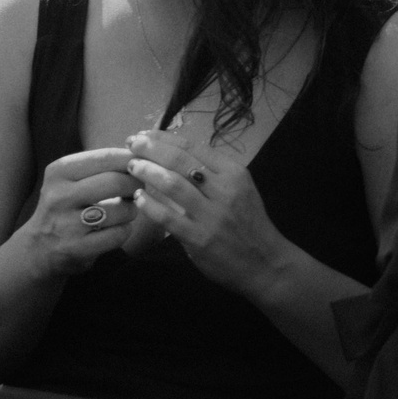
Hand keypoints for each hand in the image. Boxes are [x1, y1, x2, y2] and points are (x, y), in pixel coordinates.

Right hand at [10, 148, 144, 280]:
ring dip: (131, 210)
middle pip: (116, 182)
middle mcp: (60, 196)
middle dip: (136, 184)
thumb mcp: (70, 179)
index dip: (132, 160)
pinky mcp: (77, 248)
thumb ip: (100, 165)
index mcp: (59, 171)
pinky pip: (118, 235)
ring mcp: (67, 224)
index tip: (142, 164)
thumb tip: (140, 154)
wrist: (38, 247)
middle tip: (139, 188)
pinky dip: (124, 230)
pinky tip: (116, 229)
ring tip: (125, 210)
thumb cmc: (64, 206)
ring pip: (121, 210)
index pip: (106, 157)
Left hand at [125, 127, 298, 298]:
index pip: (193, 147)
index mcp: (234, 174)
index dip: (164, 138)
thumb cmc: (248, 223)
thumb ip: (212, 173)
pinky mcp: (200, 238)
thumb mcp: (239, 190)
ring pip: (172, 184)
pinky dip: (150, 205)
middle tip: (131, 144)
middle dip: (151, 148)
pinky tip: (139, 197)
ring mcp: (212, 215)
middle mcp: (225, 191)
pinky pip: (168, 217)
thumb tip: (173, 152)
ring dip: (147, 171)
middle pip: (180, 160)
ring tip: (132, 166)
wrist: (266, 264)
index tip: (144, 134)